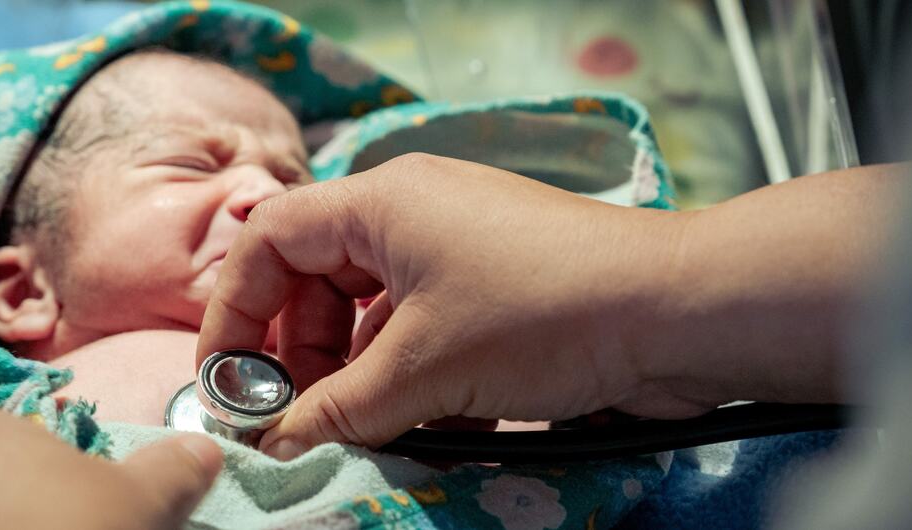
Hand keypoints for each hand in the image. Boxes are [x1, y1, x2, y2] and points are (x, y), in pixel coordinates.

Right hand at [197, 153, 695, 458]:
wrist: (679, 314)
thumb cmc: (542, 314)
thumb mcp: (424, 369)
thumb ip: (338, 409)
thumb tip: (276, 444)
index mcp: (381, 203)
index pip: (272, 240)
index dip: (237, 309)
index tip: (231, 379)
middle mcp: (414, 216)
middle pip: (319, 283)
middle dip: (307, 358)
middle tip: (311, 418)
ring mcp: (459, 252)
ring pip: (376, 319)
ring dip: (370, 381)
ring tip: (383, 432)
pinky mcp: (497, 292)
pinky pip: (429, 334)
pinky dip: (423, 382)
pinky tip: (447, 428)